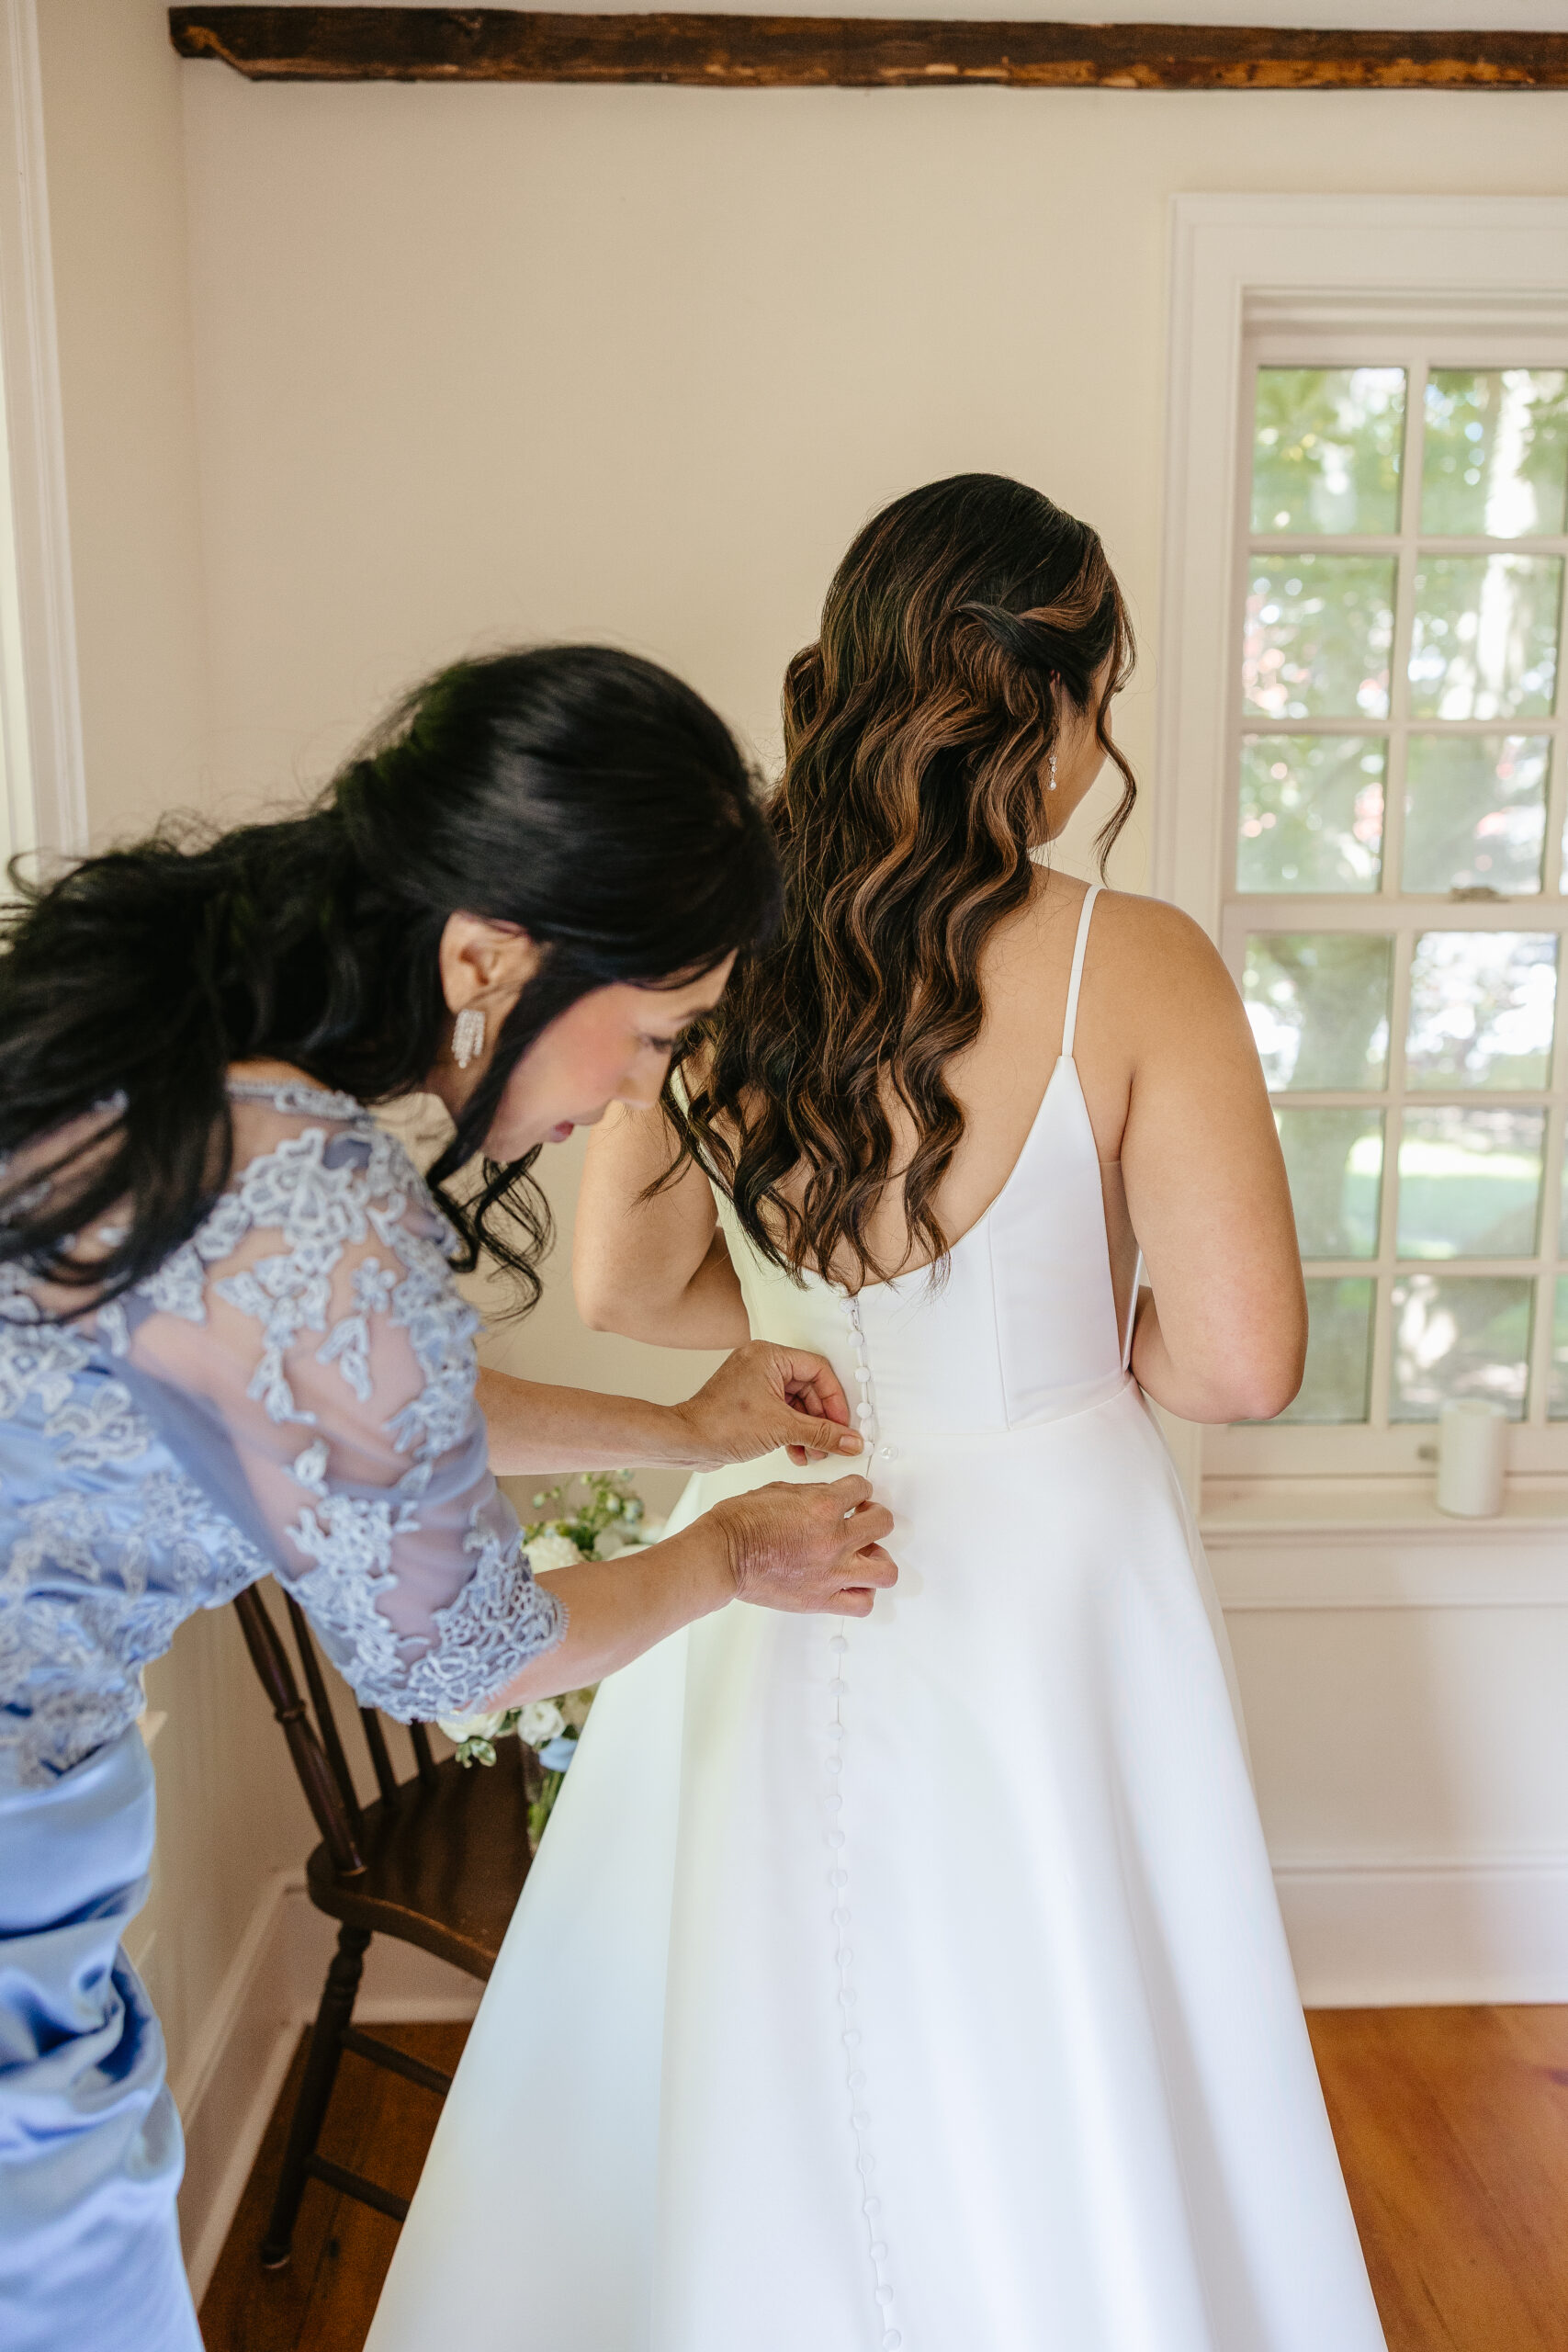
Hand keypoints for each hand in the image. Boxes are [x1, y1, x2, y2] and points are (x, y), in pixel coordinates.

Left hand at [672, 1340, 864, 1469]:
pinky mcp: (749, 1402)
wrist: (686, 1442)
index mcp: (770, 1355)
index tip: (842, 1425)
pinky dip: (791, 1432)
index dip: (835, 1399)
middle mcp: (762, 1363)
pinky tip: (797, 1453)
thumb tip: (851, 1441)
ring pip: (796, 1404)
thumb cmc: (721, 1425)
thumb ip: (822, 1434)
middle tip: (831, 1443)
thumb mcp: (782, 1428)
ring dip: (807, 1430)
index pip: (818, 1370)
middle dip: (821, 1420)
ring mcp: (754, 1382)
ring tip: (814, 1453)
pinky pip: (781, 1412)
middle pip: (809, 1388)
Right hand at [712, 1477, 896, 1619]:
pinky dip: (863, 1593)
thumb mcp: (781, 1490)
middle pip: (883, 1524)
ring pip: (885, 1570)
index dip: (859, 1490)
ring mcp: (831, 1573)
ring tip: (865, 1555)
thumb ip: (815, 1494)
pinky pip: (861, 1604)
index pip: (862, 1489)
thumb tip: (835, 1498)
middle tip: (863, 1520)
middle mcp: (833, 1540)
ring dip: (878, 1558)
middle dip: (874, 1517)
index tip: (854, 1497)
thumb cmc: (742, 1522)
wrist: (723, 1555)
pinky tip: (852, 1583)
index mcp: (822, 1507)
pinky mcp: (820, 1600)